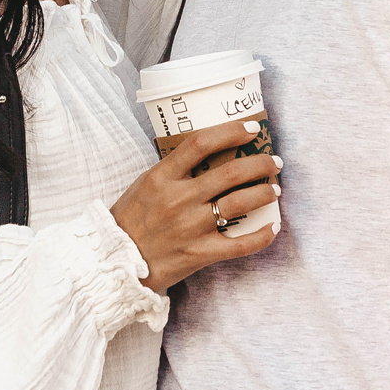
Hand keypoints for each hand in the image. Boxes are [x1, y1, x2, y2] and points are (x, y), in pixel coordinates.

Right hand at [111, 120, 280, 294]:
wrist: (115, 261)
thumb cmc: (130, 220)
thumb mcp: (144, 185)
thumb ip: (173, 171)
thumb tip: (209, 155)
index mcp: (161, 177)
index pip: (200, 143)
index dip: (230, 132)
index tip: (250, 129)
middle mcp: (178, 199)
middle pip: (229, 173)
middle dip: (259, 163)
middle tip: (273, 162)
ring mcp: (190, 227)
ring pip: (239, 203)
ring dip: (264, 193)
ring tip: (274, 189)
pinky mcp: (199, 254)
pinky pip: (239, 244)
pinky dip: (261, 236)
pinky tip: (273, 227)